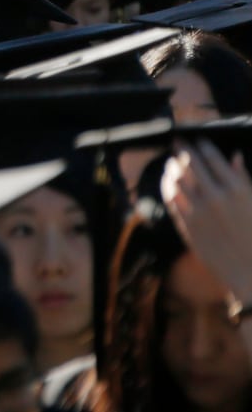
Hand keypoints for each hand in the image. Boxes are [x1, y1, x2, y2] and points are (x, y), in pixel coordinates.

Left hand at [162, 140, 251, 303]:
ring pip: (177, 179)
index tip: (198, 140)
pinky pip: (171, 198)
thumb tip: (234, 157)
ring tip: (171, 161)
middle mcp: (215, 197)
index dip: (202, 146)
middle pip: (191, 164)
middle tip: (178, 142)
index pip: (212, 158)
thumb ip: (244, 179)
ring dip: (172, 166)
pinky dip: (168, 186)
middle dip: (183, 149)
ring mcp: (199, 211)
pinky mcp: (187, 225)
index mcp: (237, 190)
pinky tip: (168, 181)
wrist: (251, 271)